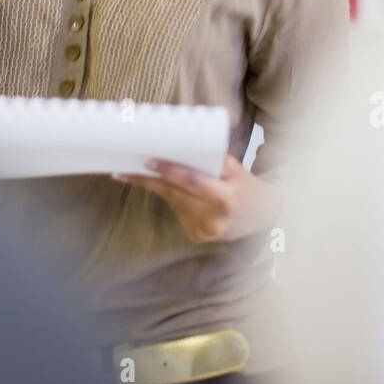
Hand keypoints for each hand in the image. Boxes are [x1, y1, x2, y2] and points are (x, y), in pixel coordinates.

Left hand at [113, 154, 280, 243]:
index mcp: (225, 198)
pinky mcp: (196, 236)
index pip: (191, 182)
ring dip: (154, 187)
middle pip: (173, 194)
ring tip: (131, 174)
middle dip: (146, 181)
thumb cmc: (245, 186)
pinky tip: (165, 189)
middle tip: (122, 171)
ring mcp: (204, 231)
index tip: (147, 162)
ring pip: (172, 202)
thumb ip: (208, 160)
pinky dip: (171, 198)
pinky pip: (177, 211)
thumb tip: (177, 147)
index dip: (169, 171)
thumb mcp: (234, 168)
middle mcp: (213, 218)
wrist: (261, 217)